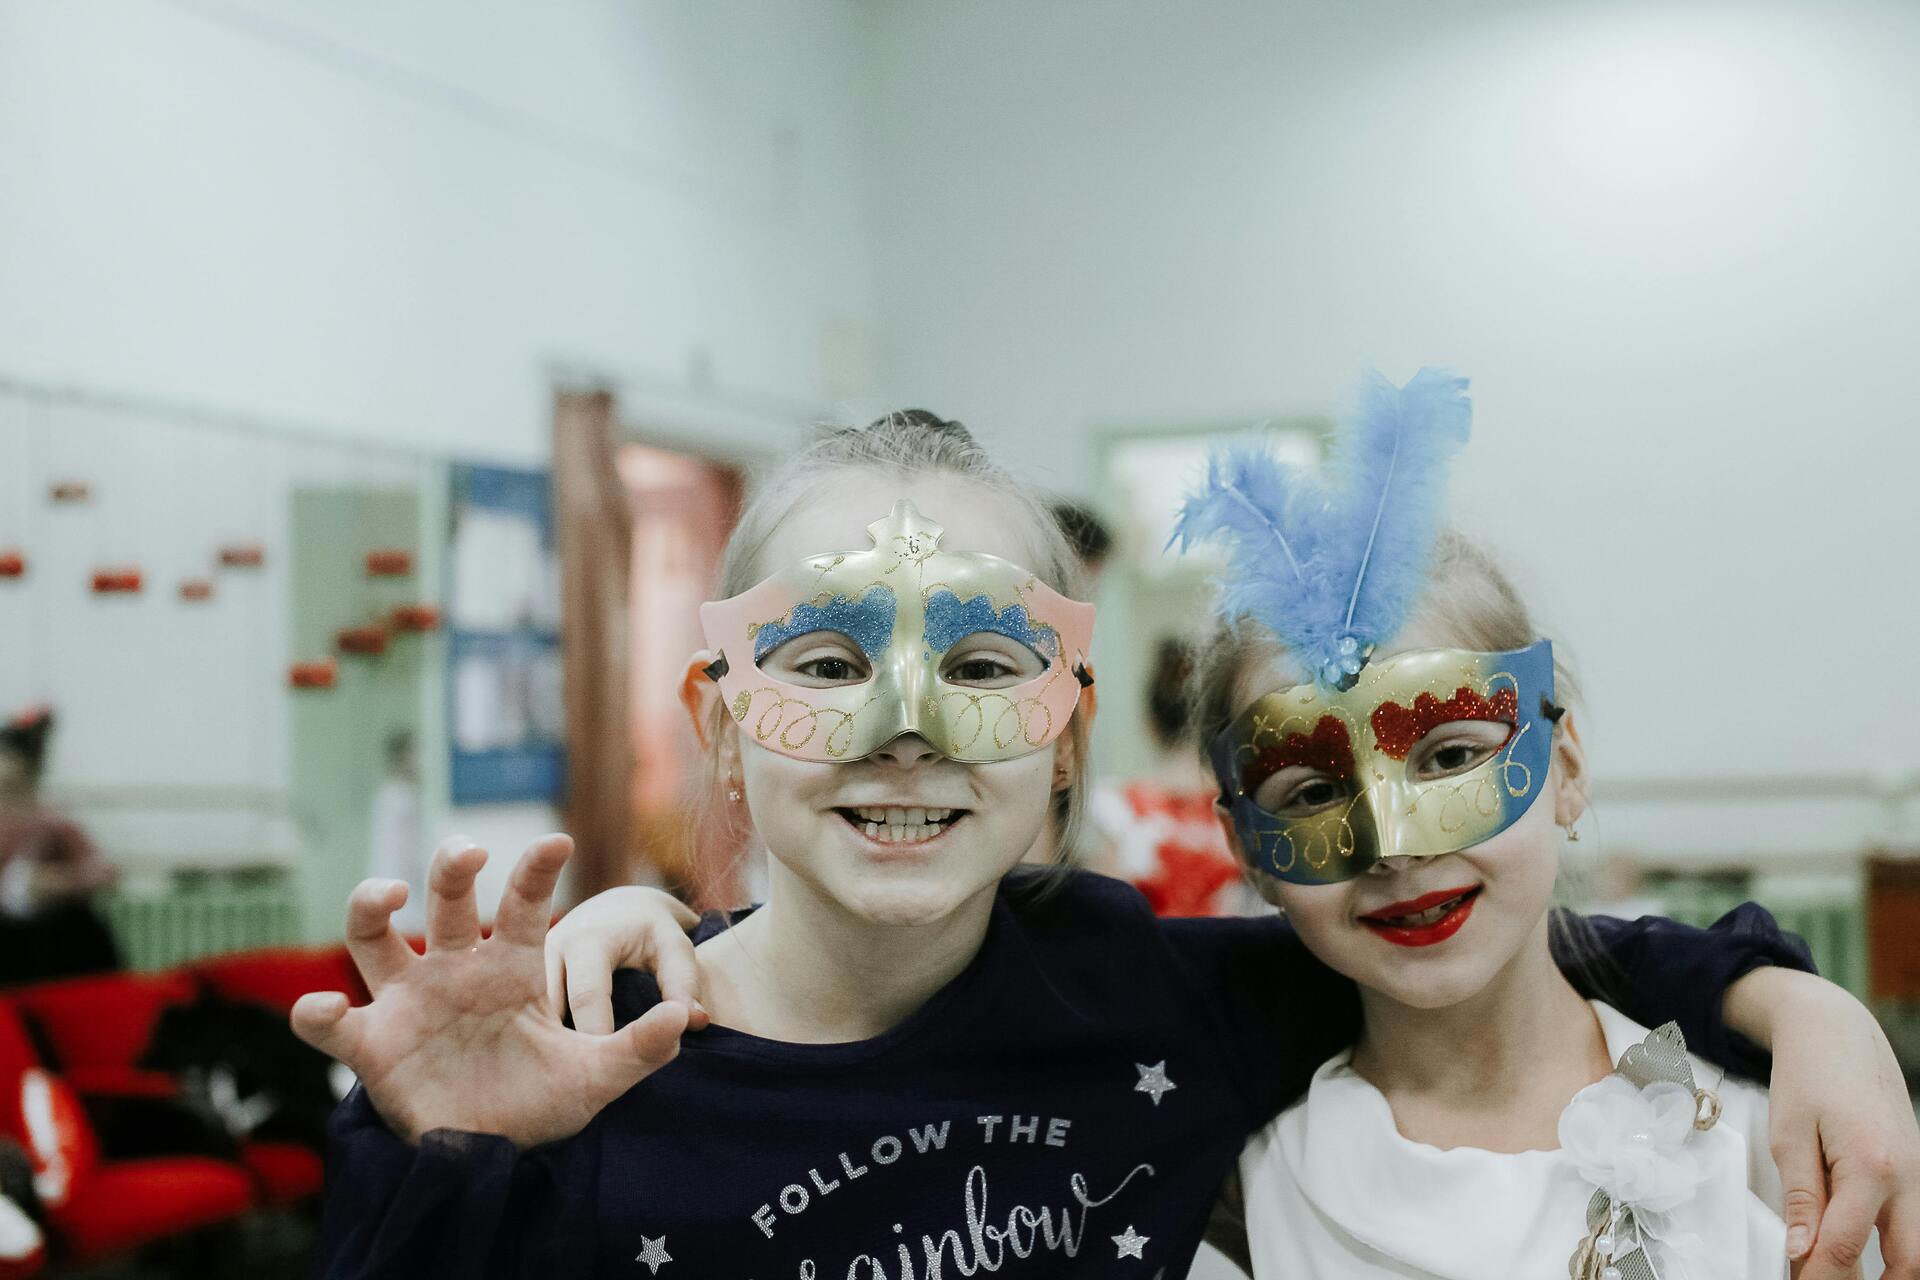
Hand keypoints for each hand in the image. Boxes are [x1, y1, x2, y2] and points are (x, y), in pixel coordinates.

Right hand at [290, 834, 687, 1148]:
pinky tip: (320, 1007)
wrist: (492, 1156)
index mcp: (512, 966)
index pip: (524, 903)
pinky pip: (333, 1023)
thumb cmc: (538, 1101)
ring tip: (385, 894)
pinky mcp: (372, 1045)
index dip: (535, 869)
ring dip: (370, 905)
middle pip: (446, 900)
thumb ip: (638, 1048)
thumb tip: (682, 1017)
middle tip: (469, 853)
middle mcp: (456, 969)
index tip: (557, 841)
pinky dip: (316, 1012)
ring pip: (373, 935)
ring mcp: (409, 1001)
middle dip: (452, 866)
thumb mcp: (595, 1078)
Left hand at [1726, 967, 1919, 1276]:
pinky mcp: (1916, 1168)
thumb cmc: (1809, 1074)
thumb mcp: (1788, 1135)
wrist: (1837, 1032)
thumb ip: (1800, 1198)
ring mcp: (1919, 1172)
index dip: (1819, 1277)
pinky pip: (1913, 1219)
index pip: (1846, 1245)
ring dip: (1887, 1268)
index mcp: (1871, 1166)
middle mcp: (1908, 1175)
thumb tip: (1801, 1250)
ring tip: (1839, 1270)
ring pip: (1917, 1245)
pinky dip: (1890, 1241)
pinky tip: (1853, 1243)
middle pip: (1908, 1261)